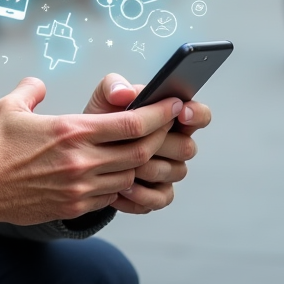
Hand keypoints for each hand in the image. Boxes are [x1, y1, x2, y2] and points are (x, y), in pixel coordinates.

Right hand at [0, 78, 183, 230]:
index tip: (174, 103)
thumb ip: (31, 89)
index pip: (130, 124)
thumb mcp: (9, 106)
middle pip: (139, 151)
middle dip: (160, 136)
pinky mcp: (73, 206)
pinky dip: (121, 182)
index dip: (158, 114)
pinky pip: (111, 195)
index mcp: (70, 131)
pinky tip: (118, 170)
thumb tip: (40, 83)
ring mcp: (79, 188)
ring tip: (145, 146)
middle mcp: (80, 161)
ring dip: (141, 161)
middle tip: (169, 124)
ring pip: (130, 175)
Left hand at [83, 74, 210, 214]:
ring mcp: (170, 169)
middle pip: (187, 147)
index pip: (199, 114)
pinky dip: (142, 194)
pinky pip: (162, 198)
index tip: (180, 111)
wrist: (84, 156)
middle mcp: (176, 143)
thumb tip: (124, 92)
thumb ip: (113, 86)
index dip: (196, 114)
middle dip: (161, 144)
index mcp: (170, 117)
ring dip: (149, 168)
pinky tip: (123, 188)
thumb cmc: (100, 124)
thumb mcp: (102, 100)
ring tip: (122, 164)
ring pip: (175, 172)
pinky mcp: (159, 193)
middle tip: (135, 141)